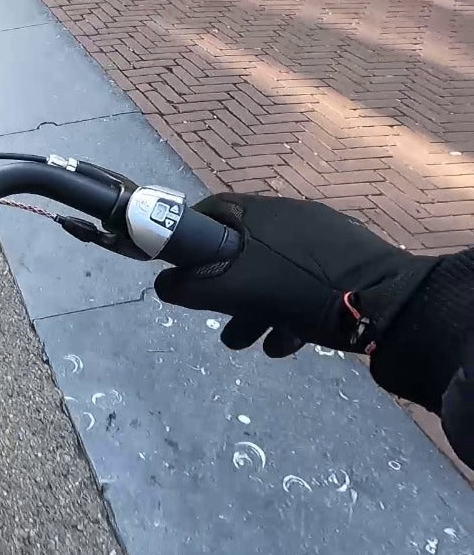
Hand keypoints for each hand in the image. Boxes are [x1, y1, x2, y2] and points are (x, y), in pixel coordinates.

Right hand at [154, 194, 437, 357]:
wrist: (392, 306)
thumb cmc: (305, 291)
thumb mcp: (237, 291)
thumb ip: (193, 288)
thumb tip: (163, 285)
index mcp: (262, 214)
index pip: (210, 212)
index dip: (187, 240)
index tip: (178, 271)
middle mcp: (290, 219)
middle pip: (239, 251)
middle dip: (224, 291)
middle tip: (217, 319)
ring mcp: (321, 241)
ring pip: (270, 274)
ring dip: (254, 309)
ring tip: (251, 341)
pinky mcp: (345, 265)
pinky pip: (301, 286)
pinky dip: (286, 311)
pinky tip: (287, 341)